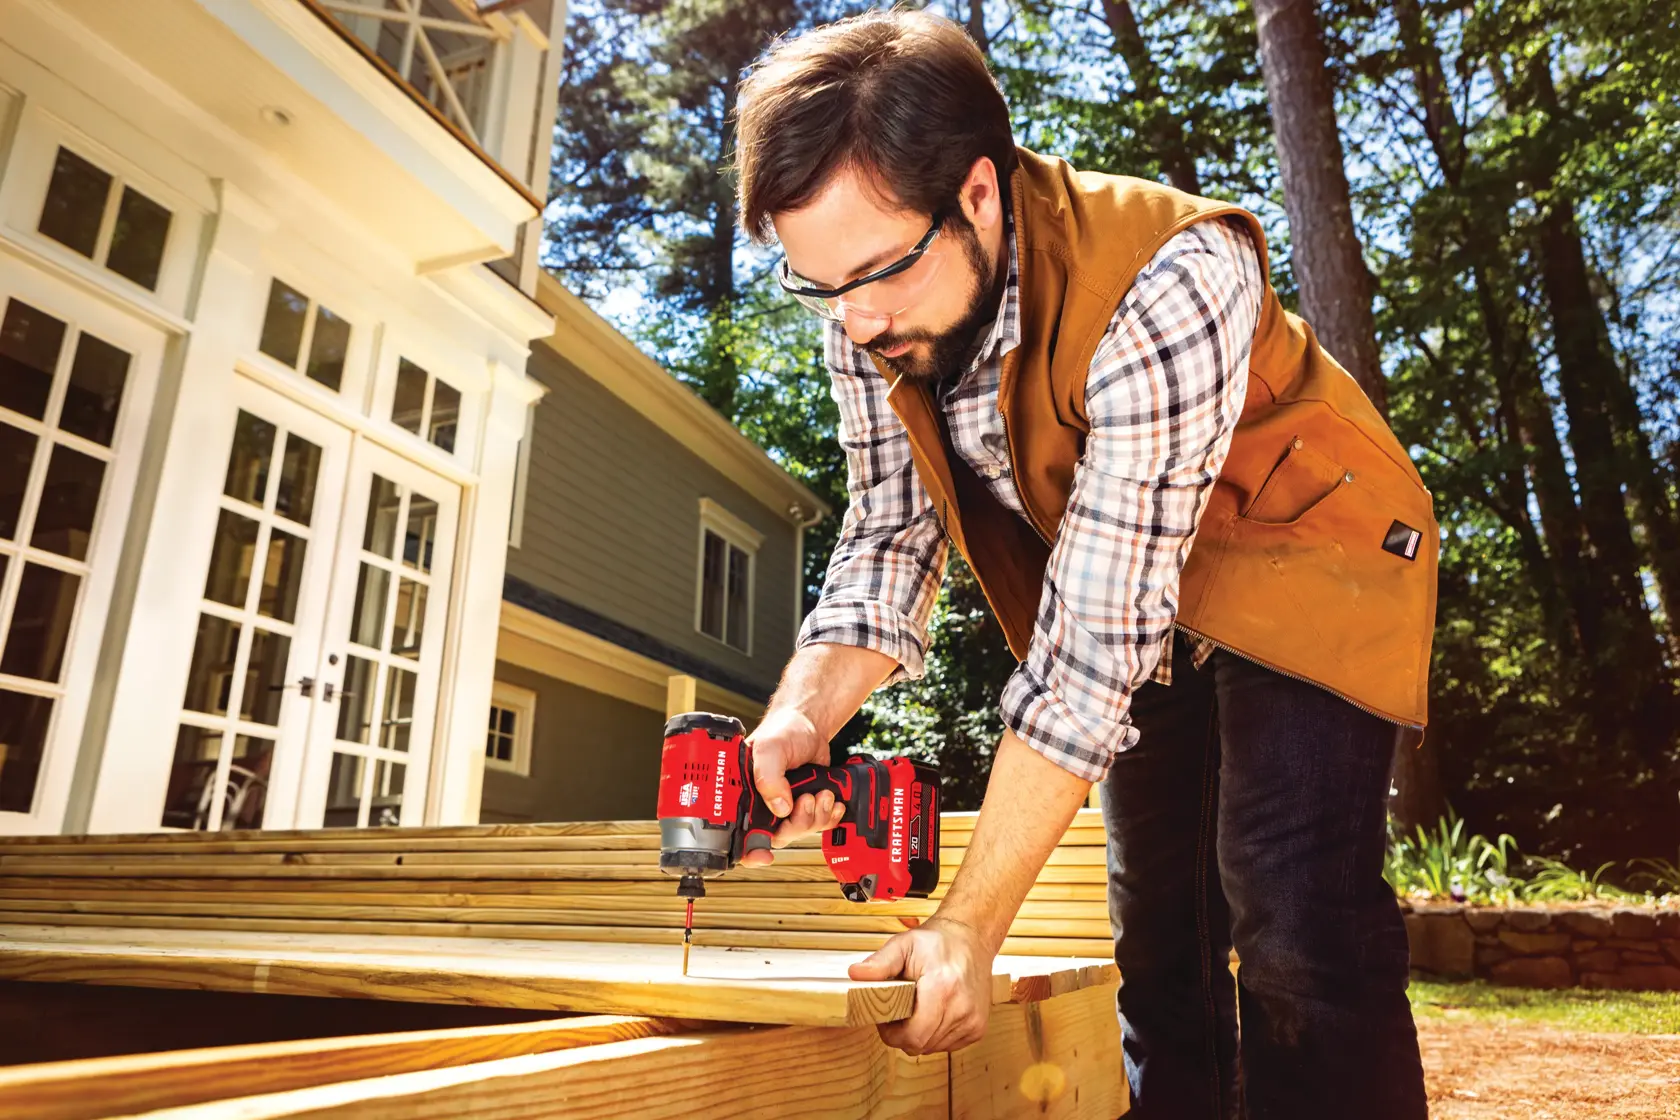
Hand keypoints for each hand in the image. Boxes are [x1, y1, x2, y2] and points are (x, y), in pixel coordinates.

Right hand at [740, 707, 844, 865]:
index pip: (739, 833)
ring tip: (823, 792)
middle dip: (797, 823)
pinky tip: (832, 801)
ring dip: (816, 817)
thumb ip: (768, 777)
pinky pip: (816, 824)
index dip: (748, 851)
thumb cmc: (783, 730)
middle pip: (776, 836)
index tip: (762, 857)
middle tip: (807, 800)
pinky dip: (829, 816)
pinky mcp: (805, 804)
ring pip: (799, 831)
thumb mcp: (770, 749)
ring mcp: (784, 806)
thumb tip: (780, 808)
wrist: (809, 723)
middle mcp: (762, 804)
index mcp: (743, 794)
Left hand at [848, 915, 992, 1053]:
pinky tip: (934, 1013)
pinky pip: (947, 1045)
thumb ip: (880, 962)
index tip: (886, 1018)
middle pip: (920, 1044)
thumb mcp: (904, 944)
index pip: (913, 1036)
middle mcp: (961, 1009)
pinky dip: (936, 1034)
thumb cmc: (937, 941)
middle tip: (899, 1011)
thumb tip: (855, 974)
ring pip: (933, 1047)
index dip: (892, 1034)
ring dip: (920, 1034)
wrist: (972, 938)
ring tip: (918, 1008)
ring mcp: (973, 1021)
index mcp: (942, 989)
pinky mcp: (978, 1028)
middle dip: (903, 1034)